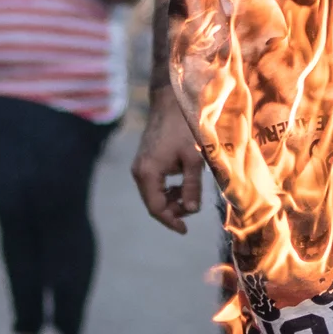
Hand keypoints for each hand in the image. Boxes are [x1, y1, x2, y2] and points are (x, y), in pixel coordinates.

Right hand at [131, 87, 203, 232]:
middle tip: (192, 208)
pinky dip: (168, 190)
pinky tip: (183, 184)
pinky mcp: (145, 161)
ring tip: (190, 195)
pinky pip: (154, 184)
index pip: (156, 208)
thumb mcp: (193, 159)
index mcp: (148, 173)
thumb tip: (190, 211)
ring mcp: (140, 166)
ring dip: (172, 200)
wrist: (171, 103)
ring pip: (154, 195)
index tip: (185, 230)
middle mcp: (139, 172)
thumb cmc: (184, 128)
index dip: (171, 221)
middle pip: (153, 203)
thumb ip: (192, 187)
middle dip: (173, 211)